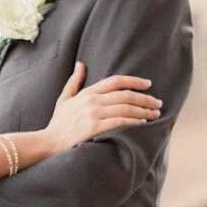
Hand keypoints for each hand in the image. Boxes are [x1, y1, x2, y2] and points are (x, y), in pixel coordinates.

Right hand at [46, 62, 162, 152]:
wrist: (48, 142)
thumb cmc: (58, 123)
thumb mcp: (64, 99)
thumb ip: (74, 81)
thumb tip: (80, 64)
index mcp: (87, 93)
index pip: (116, 81)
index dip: (134, 81)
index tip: (148, 84)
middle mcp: (92, 101)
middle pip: (126, 95)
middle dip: (145, 98)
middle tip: (158, 103)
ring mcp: (93, 114)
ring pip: (126, 108)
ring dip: (144, 111)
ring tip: (155, 114)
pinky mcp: (94, 128)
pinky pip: (120, 122)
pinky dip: (134, 121)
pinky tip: (143, 123)